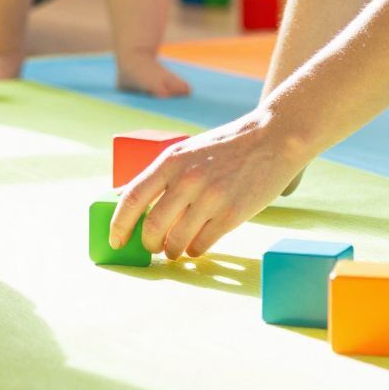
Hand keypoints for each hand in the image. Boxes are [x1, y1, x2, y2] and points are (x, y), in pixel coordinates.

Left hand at [108, 109, 311, 258]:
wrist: (273, 139)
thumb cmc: (226, 147)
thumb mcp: (187, 152)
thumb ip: (161, 175)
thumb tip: (128, 199)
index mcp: (171, 161)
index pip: (132, 198)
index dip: (118, 224)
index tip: (115, 240)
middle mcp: (187, 179)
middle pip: (152, 226)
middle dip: (148, 244)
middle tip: (152, 248)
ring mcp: (210, 198)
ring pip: (176, 241)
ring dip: (171, 251)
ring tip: (175, 249)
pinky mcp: (232, 214)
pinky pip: (202, 244)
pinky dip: (195, 250)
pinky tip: (197, 245)